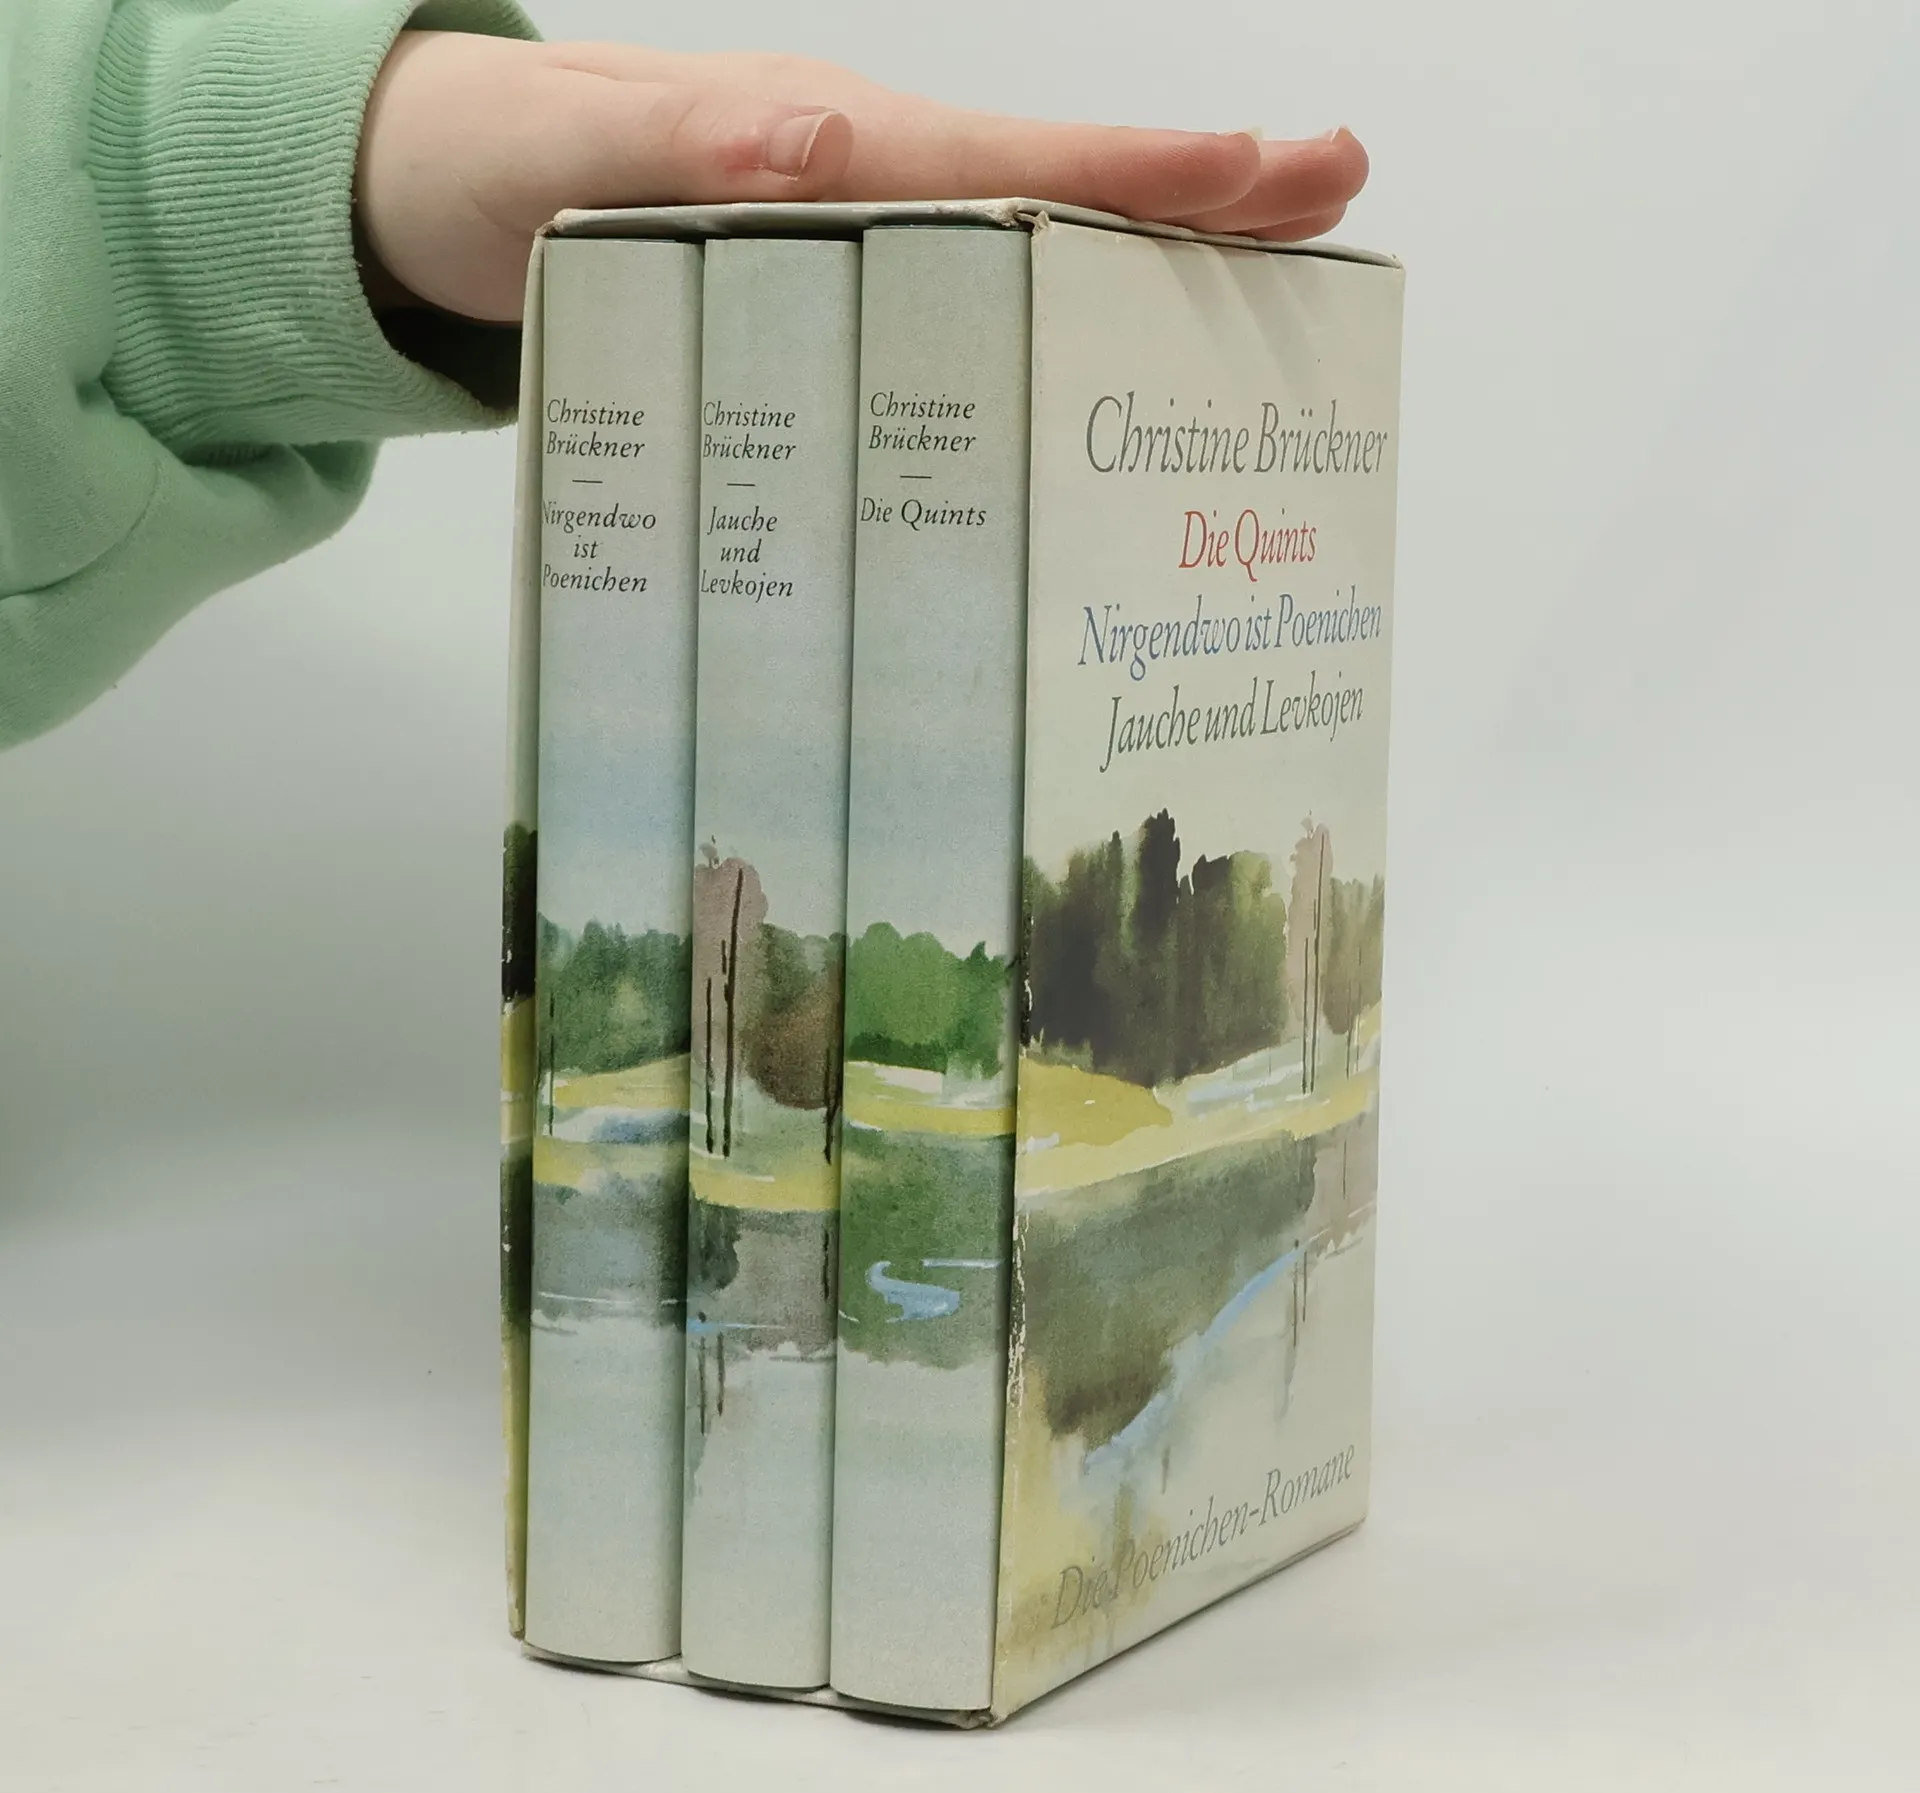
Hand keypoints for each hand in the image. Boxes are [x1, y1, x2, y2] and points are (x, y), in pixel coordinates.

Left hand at [355, 36, 1369, 321]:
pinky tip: (1099, 395)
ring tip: (1274, 302)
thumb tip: (826, 132)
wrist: (423, 209)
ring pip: (1025, 258)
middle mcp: (864, 190)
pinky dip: (1046, 344)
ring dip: (1147, 274)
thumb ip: (677, 143)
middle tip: (1340, 205)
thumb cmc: (488, 173)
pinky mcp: (828, 314)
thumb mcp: (556, 157)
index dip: (1144, 170)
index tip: (1276, 171)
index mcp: (829, 148)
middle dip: (1198, 201)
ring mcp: (855, 253)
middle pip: (1057, 195)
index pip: (1014, 158)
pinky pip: (955, 329)